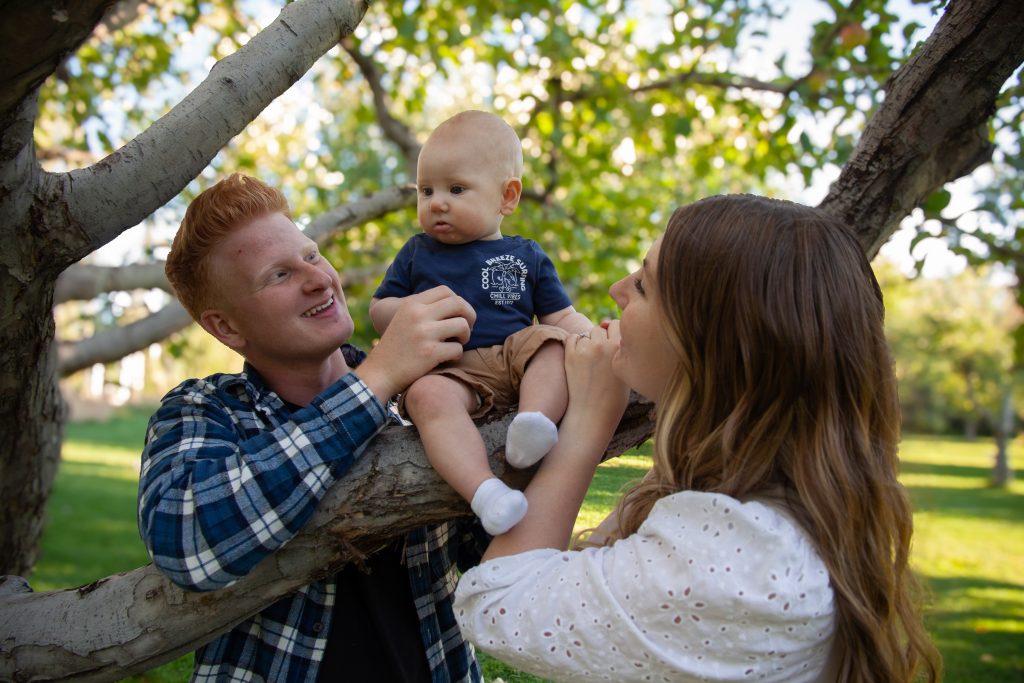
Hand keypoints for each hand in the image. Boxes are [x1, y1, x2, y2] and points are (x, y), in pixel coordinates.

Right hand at [358, 286, 474, 399]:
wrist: (380, 373)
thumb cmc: (396, 347)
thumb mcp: (404, 318)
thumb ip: (424, 309)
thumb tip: (457, 303)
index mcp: (412, 304)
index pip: (446, 291)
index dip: (458, 302)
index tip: (458, 315)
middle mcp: (418, 315)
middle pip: (459, 304)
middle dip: (469, 316)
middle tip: (467, 328)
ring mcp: (424, 333)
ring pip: (462, 325)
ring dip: (465, 336)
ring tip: (457, 343)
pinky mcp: (430, 353)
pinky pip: (458, 349)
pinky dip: (457, 354)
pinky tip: (448, 358)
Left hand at [561, 320, 630, 446]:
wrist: (592, 415)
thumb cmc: (614, 396)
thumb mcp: (626, 370)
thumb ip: (619, 347)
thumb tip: (606, 323)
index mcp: (619, 348)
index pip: (618, 324)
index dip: (616, 332)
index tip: (614, 344)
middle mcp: (601, 346)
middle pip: (601, 327)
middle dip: (601, 337)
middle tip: (602, 354)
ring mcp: (584, 350)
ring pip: (586, 333)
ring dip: (588, 341)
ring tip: (591, 359)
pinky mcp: (569, 356)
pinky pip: (572, 338)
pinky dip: (575, 343)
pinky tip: (580, 357)